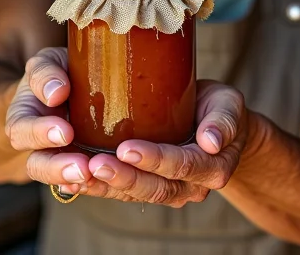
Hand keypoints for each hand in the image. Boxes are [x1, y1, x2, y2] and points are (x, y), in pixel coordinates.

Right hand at [5, 47, 92, 187]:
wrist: (63, 89)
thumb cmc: (56, 73)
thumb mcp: (47, 62)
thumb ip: (46, 72)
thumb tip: (56, 92)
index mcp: (23, 115)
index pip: (22, 128)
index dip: (41, 133)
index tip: (65, 132)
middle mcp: (34, 143)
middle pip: (35, 164)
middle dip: (55, 167)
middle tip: (81, 166)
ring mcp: (54, 157)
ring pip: (54, 178)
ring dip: (71, 179)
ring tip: (90, 177)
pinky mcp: (74, 165)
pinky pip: (73, 183)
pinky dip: (81, 186)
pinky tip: (94, 184)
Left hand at [47, 80, 249, 207]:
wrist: (216, 123)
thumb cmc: (220, 108)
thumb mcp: (229, 105)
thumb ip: (224, 120)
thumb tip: (212, 141)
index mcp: (211, 166)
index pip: (181, 165)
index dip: (154, 159)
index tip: (127, 148)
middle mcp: (189, 186)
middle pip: (155, 186)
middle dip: (123, 177)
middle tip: (95, 164)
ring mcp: (167, 190)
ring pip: (134, 194)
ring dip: (105, 186)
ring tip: (78, 173)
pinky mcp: (146, 186)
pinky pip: (121, 192)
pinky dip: (96, 188)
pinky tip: (71, 181)